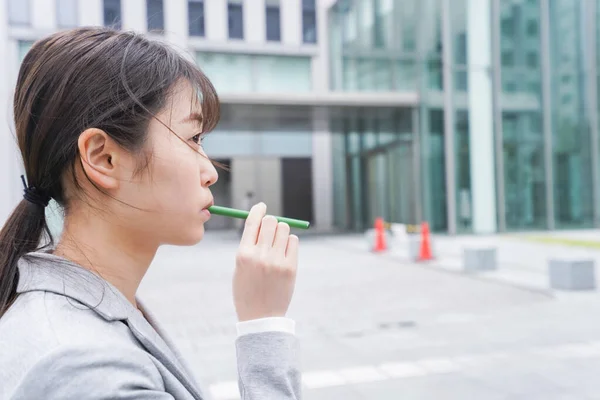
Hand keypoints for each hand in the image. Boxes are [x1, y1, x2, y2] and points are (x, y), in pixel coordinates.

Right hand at [233, 202, 298, 321]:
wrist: (260, 317)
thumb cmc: (247, 290)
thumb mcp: (240, 267)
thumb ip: (249, 244)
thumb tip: (261, 220)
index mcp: (243, 254)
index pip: (252, 222)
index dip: (258, 210)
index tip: (262, 206)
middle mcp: (260, 255)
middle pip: (270, 222)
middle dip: (270, 222)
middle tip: (269, 230)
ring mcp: (277, 261)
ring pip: (284, 229)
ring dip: (281, 232)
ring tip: (276, 245)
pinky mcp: (290, 267)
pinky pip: (293, 242)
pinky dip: (289, 243)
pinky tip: (284, 253)